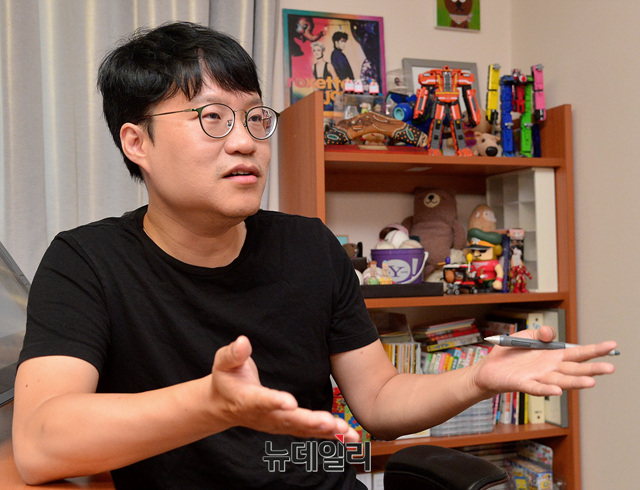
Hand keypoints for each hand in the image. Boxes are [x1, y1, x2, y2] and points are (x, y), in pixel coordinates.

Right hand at [208, 336, 359, 441]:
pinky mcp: (287, 426)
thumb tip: (243, 342)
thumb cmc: (226, 380)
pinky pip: (309, 432)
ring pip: (302, 429)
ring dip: (325, 431)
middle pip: (288, 420)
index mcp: (247, 400)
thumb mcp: (223, 363)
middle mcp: (264, 416)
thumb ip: (233, 354)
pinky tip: (349, 434)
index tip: (289, 402)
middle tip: (328, 422)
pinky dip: (330, 434)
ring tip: (345, 430)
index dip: (275, 402)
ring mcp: (277, 424)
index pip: (262, 401)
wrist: (222, 406)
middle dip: (310, 422)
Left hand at [472, 326, 616, 396]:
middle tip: (610, 368)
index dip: (594, 350)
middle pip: (575, 369)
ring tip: (591, 382)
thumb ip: (540, 333)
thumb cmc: (510, 353)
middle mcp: (550, 368)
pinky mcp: (522, 383)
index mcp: (553, 355)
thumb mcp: (526, 336)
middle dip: (593, 368)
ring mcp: (538, 377)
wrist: (488, 368)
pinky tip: (557, 390)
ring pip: (560, 381)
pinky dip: (547, 389)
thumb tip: (550, 334)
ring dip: (575, 382)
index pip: (578, 353)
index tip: (611, 346)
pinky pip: (536, 387)